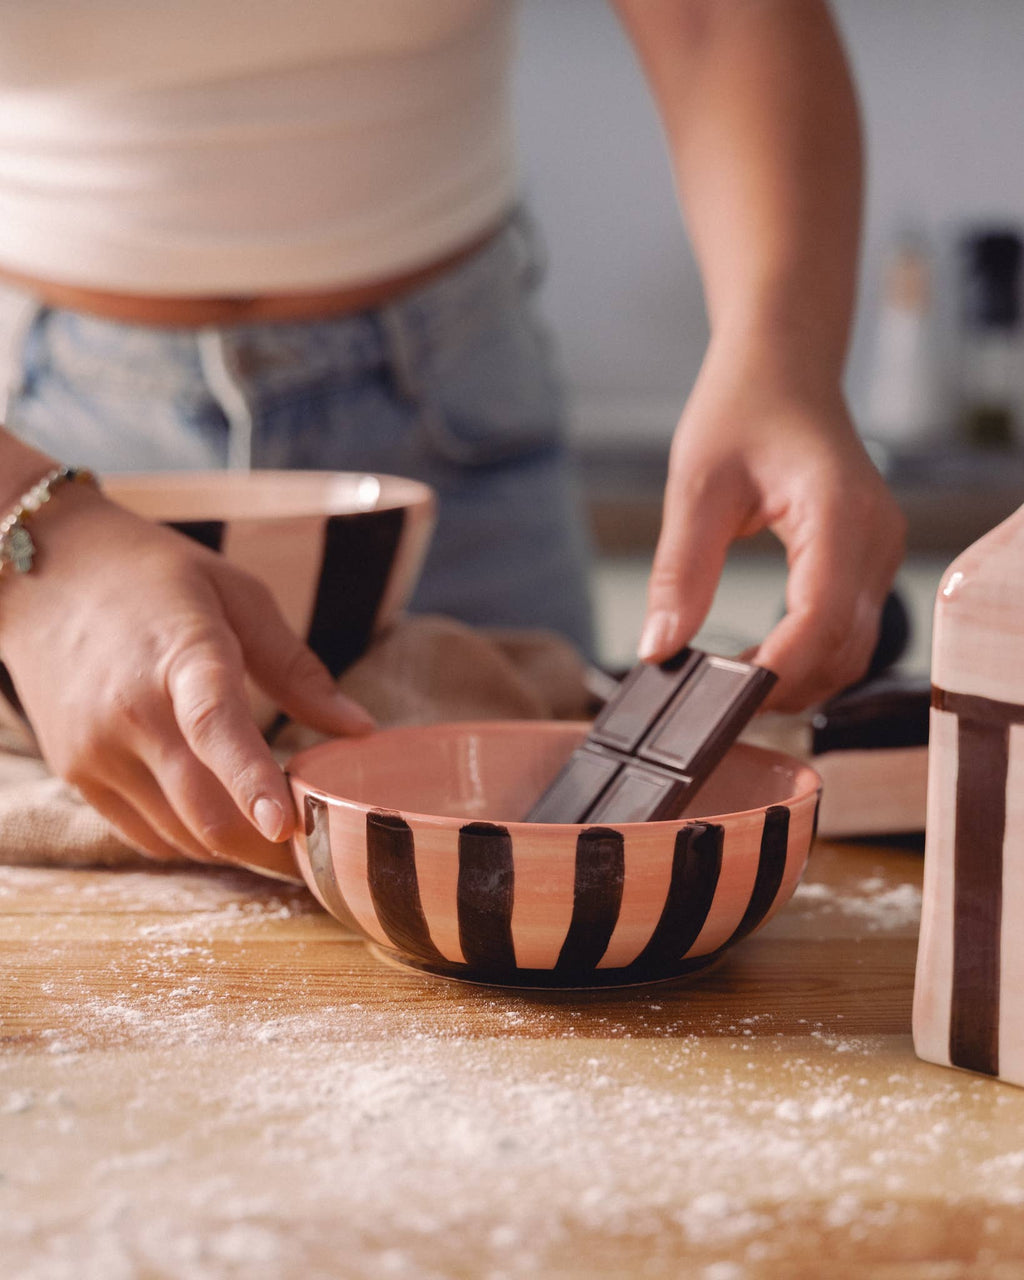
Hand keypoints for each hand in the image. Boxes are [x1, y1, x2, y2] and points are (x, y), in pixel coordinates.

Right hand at [0, 488, 373, 866]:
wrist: (45, 573)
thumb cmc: (155, 577)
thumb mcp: (238, 596)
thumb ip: (298, 669)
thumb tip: (361, 729)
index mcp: (180, 653)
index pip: (215, 726)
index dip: (251, 781)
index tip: (286, 825)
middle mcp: (129, 710)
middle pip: (205, 809)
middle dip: (271, 847)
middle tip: (323, 853)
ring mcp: (95, 749)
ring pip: (182, 835)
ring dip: (237, 846)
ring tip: (280, 831)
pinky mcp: (76, 773)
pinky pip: (147, 835)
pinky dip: (193, 839)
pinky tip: (223, 816)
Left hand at [638, 349, 905, 710]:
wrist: (783, 367)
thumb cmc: (742, 407)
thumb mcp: (695, 486)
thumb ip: (678, 570)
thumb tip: (658, 645)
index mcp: (839, 510)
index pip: (822, 615)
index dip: (778, 666)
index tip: (725, 694)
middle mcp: (875, 537)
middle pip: (846, 647)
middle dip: (785, 685)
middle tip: (715, 699)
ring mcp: (879, 550)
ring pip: (855, 649)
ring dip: (800, 679)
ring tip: (732, 684)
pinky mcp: (868, 559)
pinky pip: (851, 628)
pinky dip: (810, 656)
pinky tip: (762, 659)